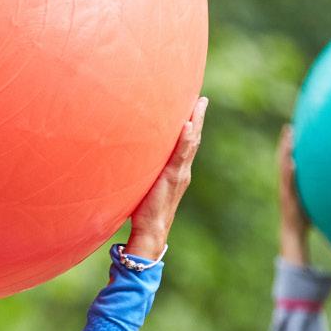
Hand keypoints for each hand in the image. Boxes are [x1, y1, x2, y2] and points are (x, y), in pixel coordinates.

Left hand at [126, 97, 206, 259]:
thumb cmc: (144, 211)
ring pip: (190, 143)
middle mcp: (182, 170)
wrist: (151, 231)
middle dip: (197, 117)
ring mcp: (179, 174)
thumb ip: (143, 171)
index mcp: (176, 171)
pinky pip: (180, 155)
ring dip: (195, 122)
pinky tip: (187, 125)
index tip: (193, 107)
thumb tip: (128, 159)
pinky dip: (185, 140)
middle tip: (202, 99)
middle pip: (192, 139)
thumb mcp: (144, 185)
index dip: (190, 126)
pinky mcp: (173, 178)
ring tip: (199, 104)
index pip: (185, 144)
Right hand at [276, 125, 310, 265]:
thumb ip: (318, 189)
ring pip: (283, 168)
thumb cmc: (304, 218)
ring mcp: (285, 190)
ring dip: (284, 153)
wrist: (294, 233)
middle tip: (288, 127)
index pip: (287, 160)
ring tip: (289, 139)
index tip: (292, 131)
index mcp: (290, 183)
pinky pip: (288, 183)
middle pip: (283, 159)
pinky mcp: (287, 198)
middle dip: (284, 143)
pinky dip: (289, 173)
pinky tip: (292, 163)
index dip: (288, 146)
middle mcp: (285, 184)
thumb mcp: (312, 199)